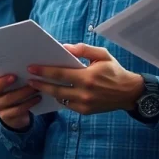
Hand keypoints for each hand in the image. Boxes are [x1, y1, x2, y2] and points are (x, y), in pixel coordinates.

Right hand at [0, 75, 39, 130]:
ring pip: (16, 106)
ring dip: (28, 98)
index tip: (14, 76)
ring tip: (38, 90)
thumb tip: (26, 67)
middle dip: (22, 90)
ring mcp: (2, 112)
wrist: (12, 111)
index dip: (3, 82)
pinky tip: (38, 98)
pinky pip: (21, 112)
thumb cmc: (12, 91)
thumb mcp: (10, 85)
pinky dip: (30, 104)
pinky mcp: (10, 119)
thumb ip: (13, 77)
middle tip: (33, 83)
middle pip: (8, 97)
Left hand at [27, 44, 143, 115]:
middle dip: (40, 84)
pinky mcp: (85, 111)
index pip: (59, 74)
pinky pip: (67, 104)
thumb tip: (65, 47)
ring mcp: (84, 104)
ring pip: (59, 98)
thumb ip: (83, 49)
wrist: (129, 93)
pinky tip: (52, 92)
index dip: (43, 71)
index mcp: (87, 77)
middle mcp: (84, 93)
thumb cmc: (114, 71)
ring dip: (47, 92)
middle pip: (55, 89)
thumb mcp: (102, 55)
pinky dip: (59, 98)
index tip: (31, 68)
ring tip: (36, 85)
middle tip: (28, 79)